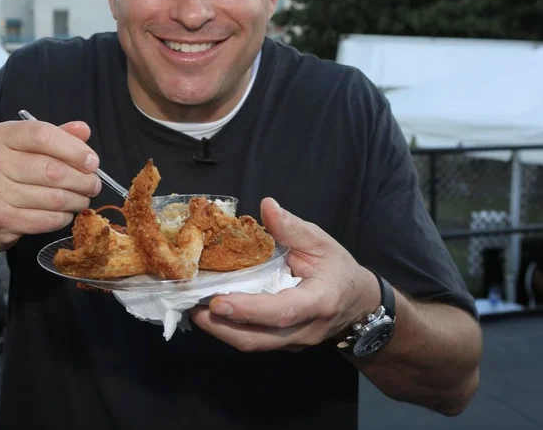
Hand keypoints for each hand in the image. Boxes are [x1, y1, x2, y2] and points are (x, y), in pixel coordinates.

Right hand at [0, 120, 101, 257]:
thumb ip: (53, 137)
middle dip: (83, 180)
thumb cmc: (2, 175)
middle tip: (93, 184)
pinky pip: (47, 219)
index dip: (74, 149)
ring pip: (54, 198)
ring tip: (82, 198)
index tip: (92, 162)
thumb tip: (83, 131)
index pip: (43, 135)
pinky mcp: (1, 220)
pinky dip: (63, 217)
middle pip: (53, 170)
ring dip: (77, 200)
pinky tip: (64, 212)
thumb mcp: (21, 147)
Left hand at [190, 198, 379, 352]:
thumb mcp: (320, 241)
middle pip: (260, 339)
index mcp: (318, 301)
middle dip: (222, 327)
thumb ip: (291, 227)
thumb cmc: (337, 268)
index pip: (281, 311)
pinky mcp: (284, 345)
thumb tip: (267, 205)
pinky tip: (212, 313)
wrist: (357, 302)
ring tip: (194, 309)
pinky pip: (256, 341)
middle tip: (193, 306)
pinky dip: (231, 330)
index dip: (248, 309)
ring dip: (221, 330)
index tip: (218, 301)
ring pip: (254, 344)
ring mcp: (294, 342)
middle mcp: (305, 329)